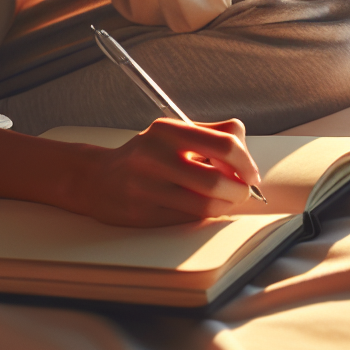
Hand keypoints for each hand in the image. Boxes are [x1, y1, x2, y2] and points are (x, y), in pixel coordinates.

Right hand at [71, 117, 259, 226]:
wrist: (98, 178)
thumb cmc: (148, 154)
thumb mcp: (176, 132)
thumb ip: (214, 136)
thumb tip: (247, 160)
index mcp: (168, 130)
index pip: (224, 144)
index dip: (246, 162)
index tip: (250, 172)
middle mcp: (155, 156)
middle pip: (217, 179)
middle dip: (240, 189)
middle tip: (245, 191)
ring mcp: (147, 187)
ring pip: (205, 204)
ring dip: (227, 205)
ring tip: (229, 200)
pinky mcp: (143, 214)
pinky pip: (188, 219)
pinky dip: (207, 215)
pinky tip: (207, 208)